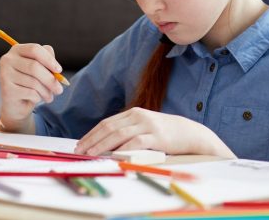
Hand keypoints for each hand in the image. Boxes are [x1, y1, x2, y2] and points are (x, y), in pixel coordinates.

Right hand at [0, 43, 64, 127]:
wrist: (16, 104)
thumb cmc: (30, 83)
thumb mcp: (41, 69)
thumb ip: (48, 62)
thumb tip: (56, 68)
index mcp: (17, 50)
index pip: (34, 49)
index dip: (49, 59)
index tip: (59, 70)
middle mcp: (8, 60)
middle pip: (34, 66)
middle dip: (50, 79)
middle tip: (60, 90)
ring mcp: (5, 74)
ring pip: (33, 82)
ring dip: (46, 91)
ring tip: (49, 96)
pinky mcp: (6, 90)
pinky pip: (30, 93)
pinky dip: (38, 97)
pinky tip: (37, 99)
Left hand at [74, 108, 234, 157]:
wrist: (189, 133)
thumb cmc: (164, 133)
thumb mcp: (144, 127)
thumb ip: (128, 131)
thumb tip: (106, 143)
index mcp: (133, 113)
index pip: (107, 123)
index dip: (92, 133)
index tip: (80, 144)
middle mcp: (138, 116)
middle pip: (109, 127)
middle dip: (92, 140)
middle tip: (80, 151)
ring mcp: (147, 125)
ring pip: (119, 134)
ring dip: (102, 145)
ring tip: (91, 154)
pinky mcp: (156, 136)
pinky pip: (136, 142)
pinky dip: (123, 148)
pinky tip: (114, 155)